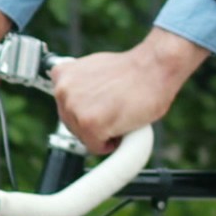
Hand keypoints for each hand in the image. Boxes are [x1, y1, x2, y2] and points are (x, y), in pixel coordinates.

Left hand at [51, 29, 208, 153]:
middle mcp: (63, 91)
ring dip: (102, 132)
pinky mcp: (90, 125)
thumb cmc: (132, 70)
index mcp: (62, 75)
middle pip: (73, 124)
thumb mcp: (94, 68)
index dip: (87, 110)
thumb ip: (80, 85)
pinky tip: (122, 124)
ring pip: (84, 137)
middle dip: (93, 123)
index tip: (100, 106)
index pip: (66, 107)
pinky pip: (96, 147)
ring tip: (119, 114)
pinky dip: (111, 143)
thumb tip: (80, 101)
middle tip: (114, 110)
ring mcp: (75, 108)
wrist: (154, 67)